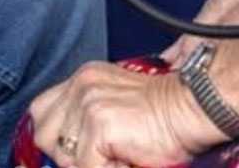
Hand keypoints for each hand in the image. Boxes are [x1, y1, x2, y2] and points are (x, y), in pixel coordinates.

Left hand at [29, 60, 223, 167]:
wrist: (196, 108)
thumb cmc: (167, 116)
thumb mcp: (118, 108)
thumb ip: (89, 120)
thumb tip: (69, 154)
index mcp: (84, 79)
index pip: (42, 112)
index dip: (56, 140)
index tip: (75, 155)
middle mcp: (81, 86)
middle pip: (44, 134)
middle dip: (68, 155)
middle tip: (101, 157)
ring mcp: (89, 104)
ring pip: (62, 155)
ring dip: (88, 163)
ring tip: (117, 157)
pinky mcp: (100, 124)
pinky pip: (85, 167)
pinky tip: (127, 161)